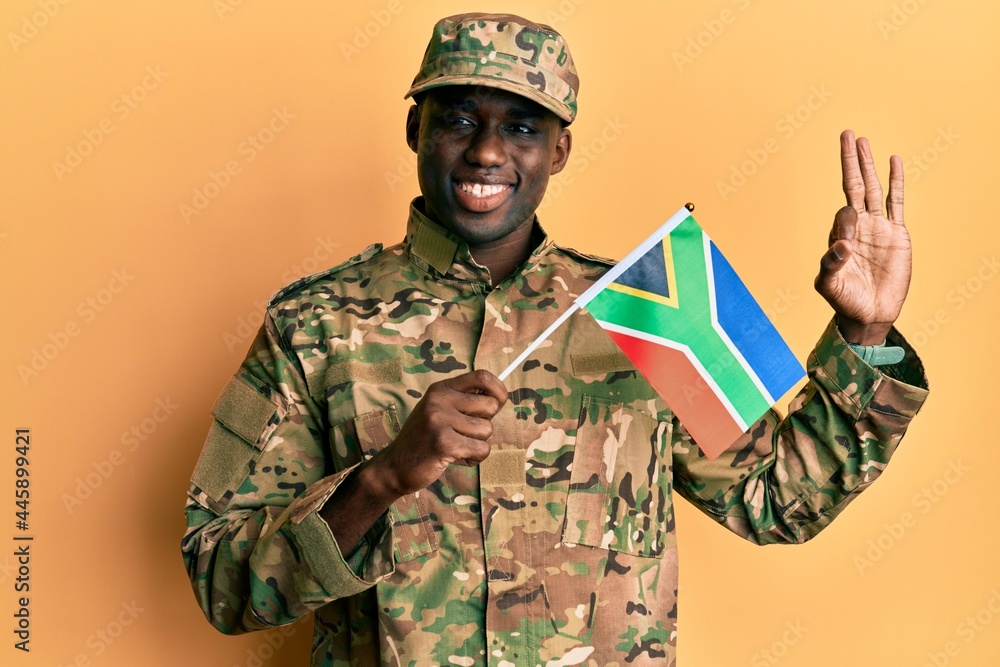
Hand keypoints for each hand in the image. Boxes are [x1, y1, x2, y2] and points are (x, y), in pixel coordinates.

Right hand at [370, 369, 507, 496]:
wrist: (394, 466)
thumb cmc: (424, 440)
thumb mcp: (439, 411)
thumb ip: (464, 402)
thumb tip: (499, 397)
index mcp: (440, 389)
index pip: (482, 376)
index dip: (499, 389)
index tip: (499, 402)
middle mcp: (439, 400)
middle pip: (490, 406)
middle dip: (485, 424)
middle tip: (464, 434)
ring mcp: (439, 420)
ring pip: (487, 430)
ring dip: (477, 444)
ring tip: (455, 447)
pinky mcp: (444, 443)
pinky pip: (481, 450)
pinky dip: (473, 458)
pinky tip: (454, 458)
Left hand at [814, 130, 911, 344]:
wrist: (870, 313)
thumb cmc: (844, 300)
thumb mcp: (829, 285)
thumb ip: (831, 264)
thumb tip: (841, 244)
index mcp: (839, 235)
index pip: (842, 215)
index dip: (846, 221)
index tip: (849, 244)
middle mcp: (857, 226)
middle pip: (853, 186)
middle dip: (849, 161)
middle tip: (846, 134)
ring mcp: (878, 227)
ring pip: (873, 188)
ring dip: (868, 164)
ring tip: (863, 140)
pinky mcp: (897, 233)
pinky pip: (897, 201)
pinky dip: (896, 181)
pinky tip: (893, 161)